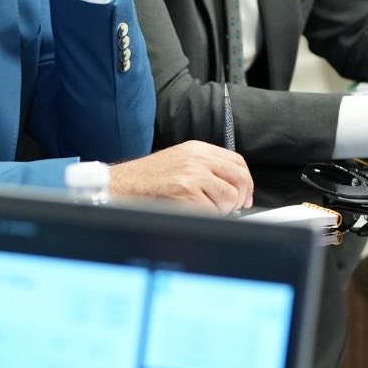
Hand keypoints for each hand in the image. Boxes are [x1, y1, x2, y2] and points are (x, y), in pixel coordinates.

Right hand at [108, 141, 252, 212]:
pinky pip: (213, 211)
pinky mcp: (186, 195)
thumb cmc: (146, 179)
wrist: (122, 186)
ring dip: (221, 209)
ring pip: (229, 198)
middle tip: (231, 208)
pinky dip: (206, 217)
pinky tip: (190, 212)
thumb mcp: (179, 161)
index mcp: (197, 149)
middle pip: (239, 179)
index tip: (244, 194)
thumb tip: (233, 187)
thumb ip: (205, 167)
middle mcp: (197, 160)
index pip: (237, 162)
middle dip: (240, 198)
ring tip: (201, 209)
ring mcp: (192, 177)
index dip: (245, 181)